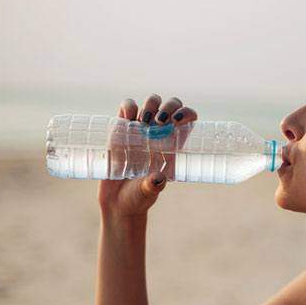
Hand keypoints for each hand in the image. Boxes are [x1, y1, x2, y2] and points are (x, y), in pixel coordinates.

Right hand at [97, 94, 198, 218]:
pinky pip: (127, 108)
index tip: (178, 120)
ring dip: (150, 104)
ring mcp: (140, 129)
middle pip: (172, 106)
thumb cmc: (139, 197)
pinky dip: (128, 106)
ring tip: (143, 121)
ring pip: (152, 102)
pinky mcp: (121, 129)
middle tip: (160, 121)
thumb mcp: (148, 192)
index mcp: (173, 145)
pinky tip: (128, 117)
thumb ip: (153, 185)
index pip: (188, 120)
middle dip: (169, 106)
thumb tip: (158, 179)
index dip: (187, 113)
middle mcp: (159, 134)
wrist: (118, 201)